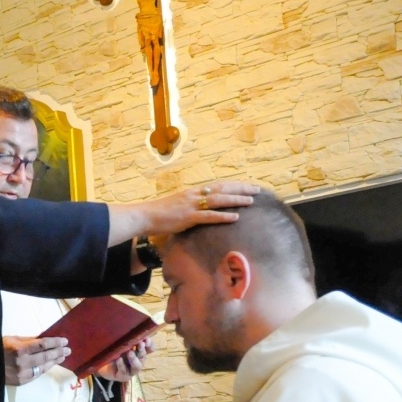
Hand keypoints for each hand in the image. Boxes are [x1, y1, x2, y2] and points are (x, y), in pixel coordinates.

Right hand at [4, 335, 69, 385]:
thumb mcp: (12, 339)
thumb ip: (29, 340)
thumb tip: (45, 340)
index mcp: (20, 350)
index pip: (42, 345)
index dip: (55, 342)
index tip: (64, 340)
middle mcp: (23, 363)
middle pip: (46, 357)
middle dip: (58, 352)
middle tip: (68, 350)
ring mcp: (23, 374)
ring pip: (43, 367)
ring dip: (54, 362)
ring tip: (62, 357)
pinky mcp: (22, 382)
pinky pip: (37, 374)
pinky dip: (45, 369)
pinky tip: (50, 365)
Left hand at [95, 336, 152, 382]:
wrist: (100, 365)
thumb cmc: (111, 351)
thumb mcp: (118, 342)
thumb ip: (124, 336)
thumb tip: (126, 322)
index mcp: (139, 351)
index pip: (150, 348)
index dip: (150, 344)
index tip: (146, 338)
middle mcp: (137, 361)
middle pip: (143, 356)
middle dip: (142, 350)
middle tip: (140, 343)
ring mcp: (131, 370)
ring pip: (137, 366)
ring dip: (134, 359)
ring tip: (130, 352)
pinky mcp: (123, 376)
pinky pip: (124, 371)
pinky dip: (122, 364)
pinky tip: (118, 359)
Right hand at [107, 181, 261, 242]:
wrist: (144, 216)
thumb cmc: (160, 214)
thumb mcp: (179, 206)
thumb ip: (192, 207)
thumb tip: (204, 211)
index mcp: (193, 192)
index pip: (218, 185)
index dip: (234, 184)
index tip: (248, 185)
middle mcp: (194, 194)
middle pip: (222, 188)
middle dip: (240, 188)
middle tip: (257, 189)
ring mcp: (191, 205)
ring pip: (218, 200)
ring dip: (235, 199)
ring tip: (250, 200)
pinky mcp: (187, 217)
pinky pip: (209, 216)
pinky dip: (223, 216)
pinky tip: (235, 217)